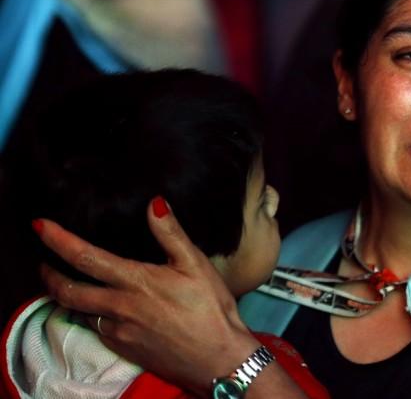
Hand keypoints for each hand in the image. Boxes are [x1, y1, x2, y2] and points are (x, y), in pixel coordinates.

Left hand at [36, 197, 301, 396]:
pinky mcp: (124, 348)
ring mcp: (118, 331)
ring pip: (79, 312)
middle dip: (49, 275)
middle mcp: (119, 307)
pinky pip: (96, 329)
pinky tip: (102, 310)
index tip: (40, 226)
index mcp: (136, 282)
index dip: (59, 240)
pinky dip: (90, 315)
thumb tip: (154, 203)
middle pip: (68, 291)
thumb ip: (171, 233)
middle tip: (44, 262)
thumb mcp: (196, 264)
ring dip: (67, 296)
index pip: (86, 257)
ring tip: (69, 284)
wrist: (218, 358)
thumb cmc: (211, 308)